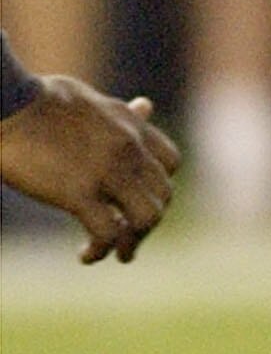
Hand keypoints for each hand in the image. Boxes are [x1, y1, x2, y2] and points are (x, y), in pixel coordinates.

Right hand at [0, 77, 180, 262]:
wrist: (10, 103)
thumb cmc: (39, 98)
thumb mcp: (93, 98)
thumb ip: (122, 111)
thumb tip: (146, 106)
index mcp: (130, 126)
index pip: (170, 163)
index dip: (160, 187)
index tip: (140, 199)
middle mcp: (128, 148)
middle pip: (163, 196)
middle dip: (148, 221)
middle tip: (127, 236)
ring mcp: (107, 170)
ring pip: (146, 218)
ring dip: (133, 242)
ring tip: (118, 253)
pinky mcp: (79, 192)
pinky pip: (109, 233)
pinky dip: (101, 251)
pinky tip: (86, 255)